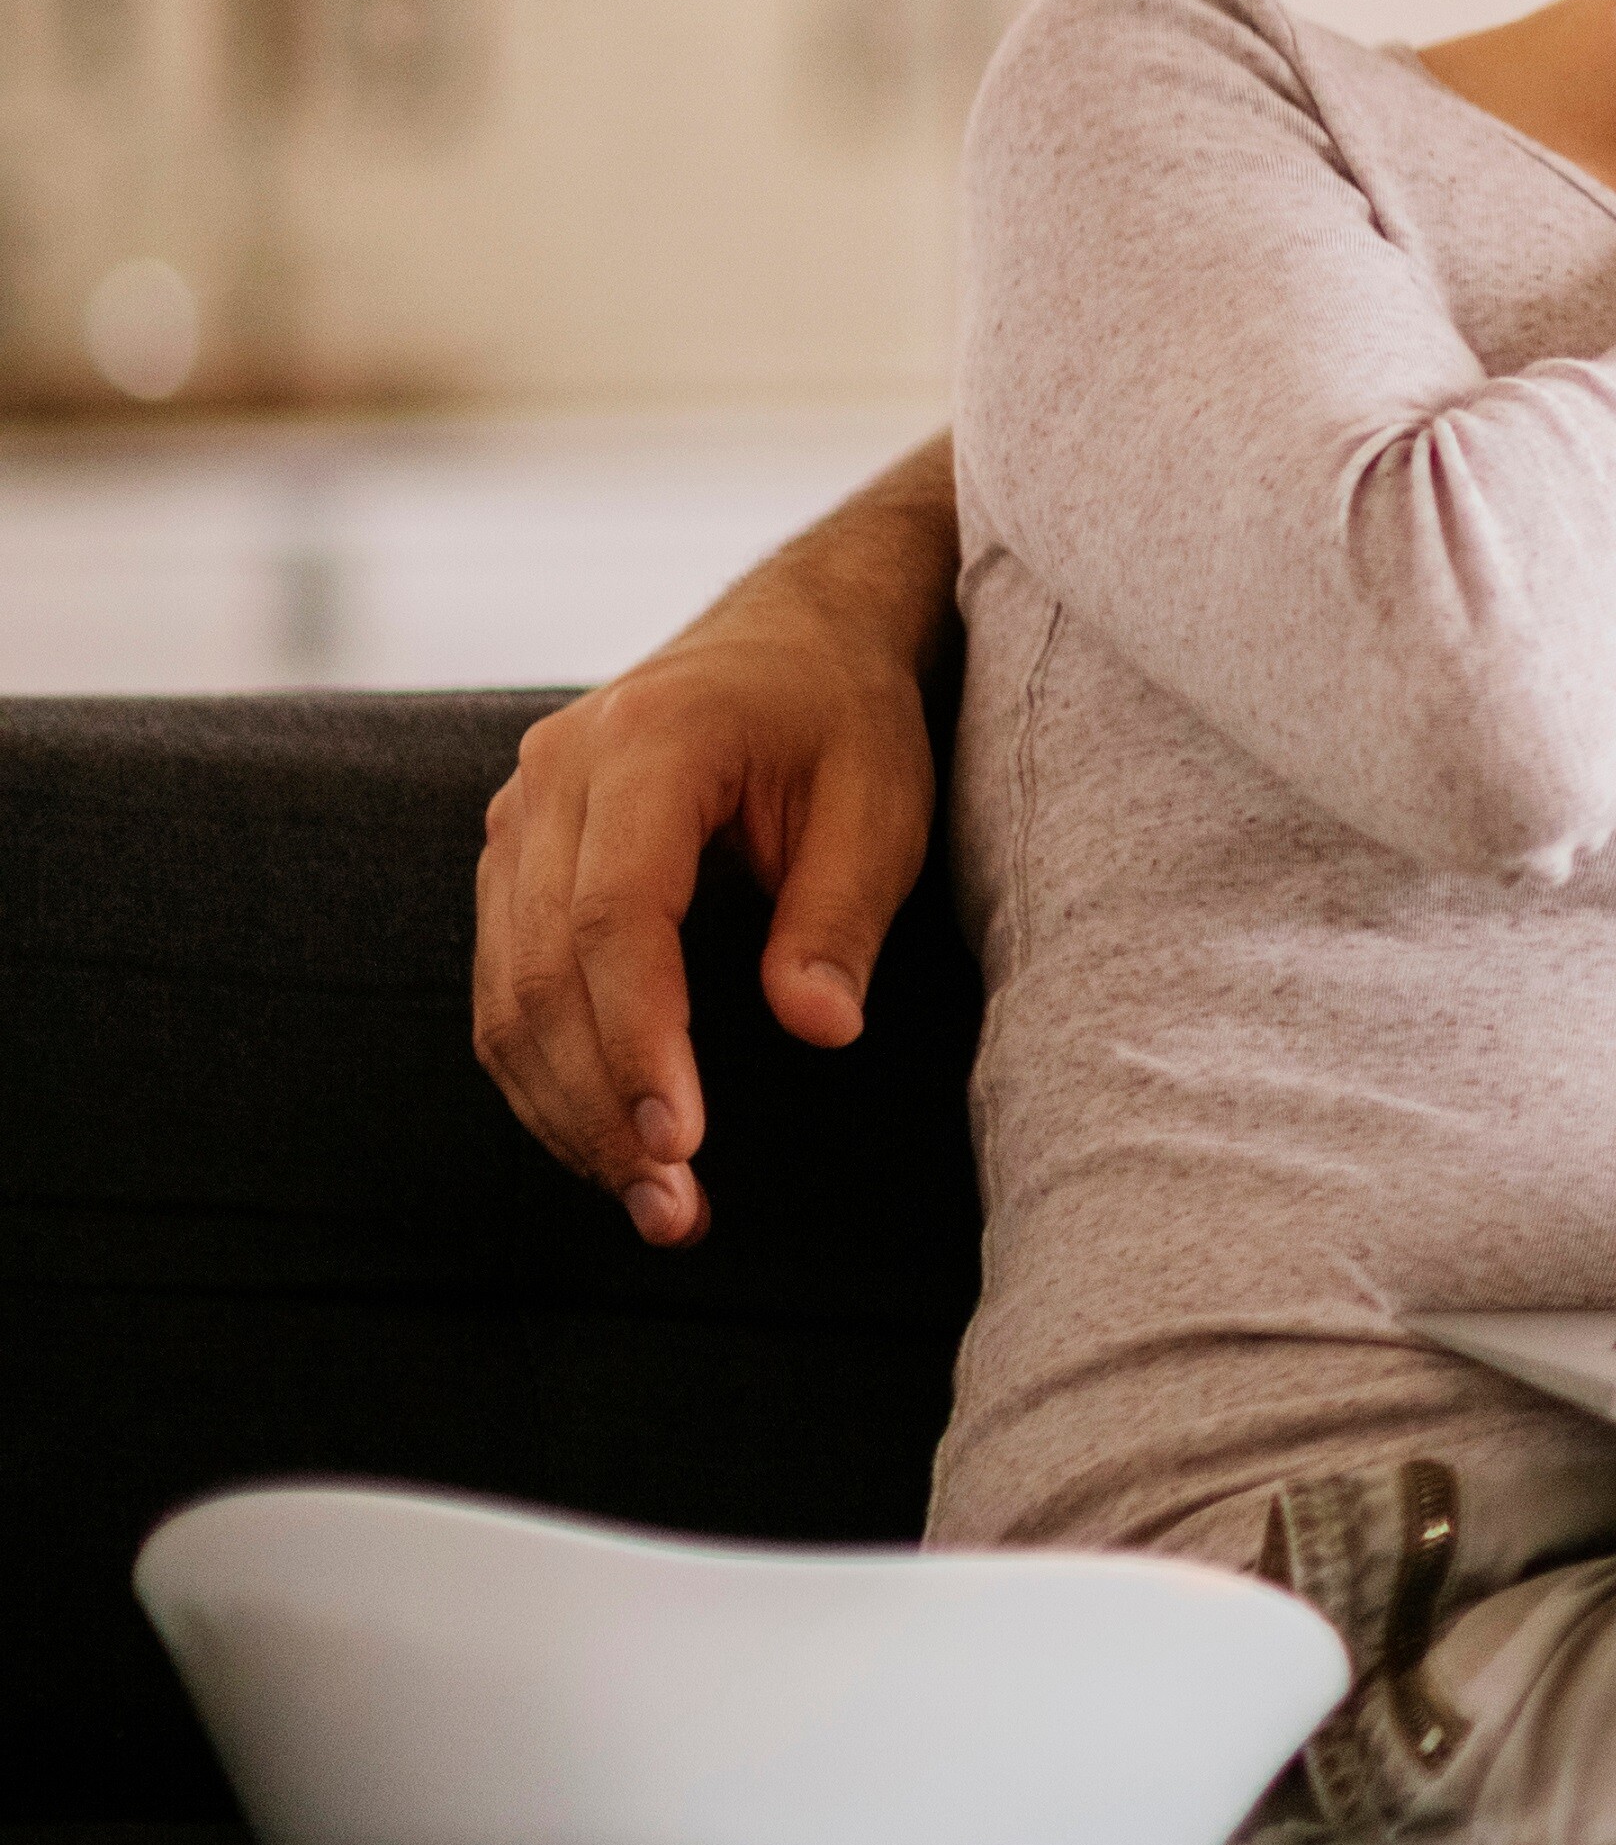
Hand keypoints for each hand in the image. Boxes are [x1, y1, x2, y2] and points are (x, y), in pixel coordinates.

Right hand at [472, 498, 943, 1246]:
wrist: (795, 635)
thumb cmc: (847, 718)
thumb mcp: (882, 801)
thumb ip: (841, 912)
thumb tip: (819, 1029)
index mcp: (648, 744)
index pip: (614, 918)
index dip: (638, 1040)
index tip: (681, 1140)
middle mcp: (555, 777)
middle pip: (543, 970)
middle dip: (598, 1104)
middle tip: (672, 1209)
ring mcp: (518, 816)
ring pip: (506, 992)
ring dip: (564, 1110)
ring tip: (654, 1202)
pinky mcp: (514, 857)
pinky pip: (505, 983)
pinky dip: (548, 1072)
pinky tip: (611, 1139)